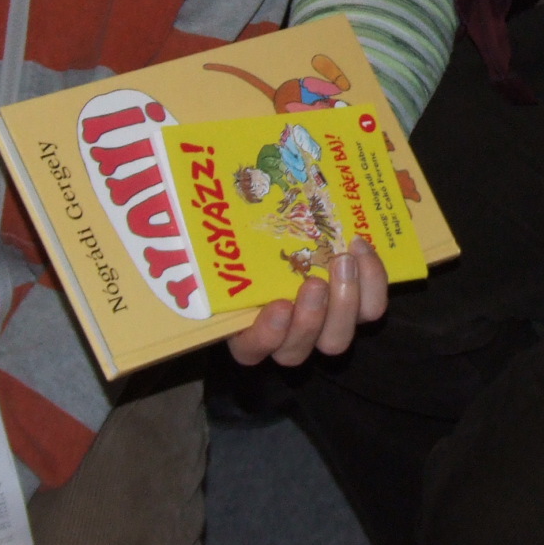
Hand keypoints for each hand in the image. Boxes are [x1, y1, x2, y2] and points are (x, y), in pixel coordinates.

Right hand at [227, 236, 387, 366]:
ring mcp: (324, 328)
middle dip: (311, 318)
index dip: (266, 336)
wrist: (304, 236)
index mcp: (248, 330)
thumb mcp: (234, 243)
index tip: (276, 306)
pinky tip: (360, 248)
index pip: (251, 351)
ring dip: (344, 301)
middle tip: (316, 281)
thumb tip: (170, 194)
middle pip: (299, 350)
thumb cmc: (255, 243)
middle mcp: (287, 338)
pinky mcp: (358, 311)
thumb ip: (218, 236)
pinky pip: (371, 311)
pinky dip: (373, 282)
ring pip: (337, 340)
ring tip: (343, 260)